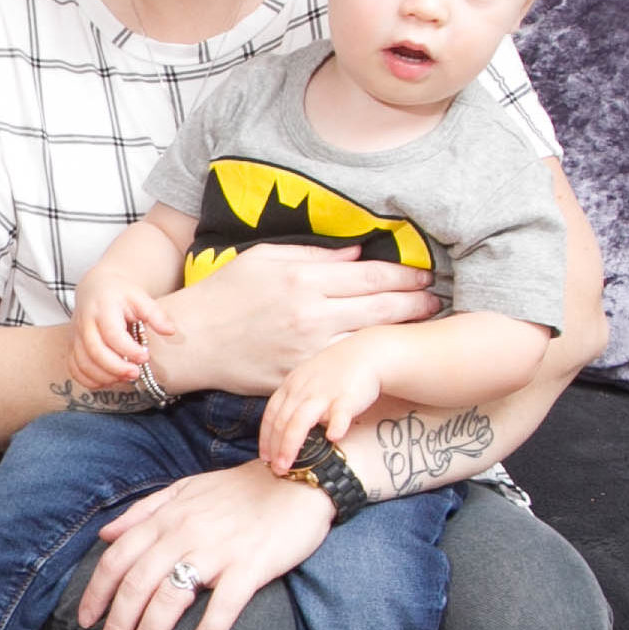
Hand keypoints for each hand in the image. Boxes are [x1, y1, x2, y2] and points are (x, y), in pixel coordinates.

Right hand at [68, 267, 177, 392]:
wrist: (96, 288)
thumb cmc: (121, 295)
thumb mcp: (140, 298)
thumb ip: (155, 314)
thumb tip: (170, 331)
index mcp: (103, 309)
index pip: (112, 334)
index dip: (129, 350)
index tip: (145, 357)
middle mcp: (85, 323)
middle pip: (95, 351)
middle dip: (116, 367)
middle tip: (135, 374)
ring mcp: (76, 336)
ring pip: (83, 363)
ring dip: (104, 376)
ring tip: (124, 377)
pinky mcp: (72, 346)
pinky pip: (74, 368)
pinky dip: (88, 380)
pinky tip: (107, 380)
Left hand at [72, 461, 331, 629]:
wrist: (297, 479)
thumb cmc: (240, 488)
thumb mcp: (185, 488)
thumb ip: (143, 510)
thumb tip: (105, 534)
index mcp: (167, 517)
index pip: (118, 557)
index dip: (96, 591)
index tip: (84, 621)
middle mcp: (185, 533)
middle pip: (137, 583)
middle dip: (116, 623)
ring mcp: (219, 550)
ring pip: (171, 596)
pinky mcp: (252, 565)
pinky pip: (225, 604)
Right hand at [153, 245, 434, 394]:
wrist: (190, 341)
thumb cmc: (223, 293)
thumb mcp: (264, 259)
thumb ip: (314, 256)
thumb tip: (357, 253)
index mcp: (304, 280)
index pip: (371, 276)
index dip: (404, 276)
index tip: (424, 274)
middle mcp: (311, 315)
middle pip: (381, 308)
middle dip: (415, 303)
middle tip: (438, 300)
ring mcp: (307, 350)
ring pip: (369, 339)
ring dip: (400, 331)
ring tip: (423, 325)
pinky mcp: (299, 376)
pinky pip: (342, 366)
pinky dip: (367, 359)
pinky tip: (384, 354)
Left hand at [259, 339, 385, 469]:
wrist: (365, 353)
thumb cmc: (334, 373)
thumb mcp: (306, 382)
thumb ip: (294, 403)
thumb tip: (282, 431)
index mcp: (291, 386)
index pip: (271, 414)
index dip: (266, 437)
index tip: (264, 457)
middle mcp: (303, 390)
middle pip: (282, 422)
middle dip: (275, 448)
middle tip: (275, 470)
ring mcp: (324, 393)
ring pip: (300, 420)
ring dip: (290, 444)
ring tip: (287, 465)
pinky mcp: (347, 396)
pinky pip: (340, 411)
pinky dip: (336, 424)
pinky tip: (334, 439)